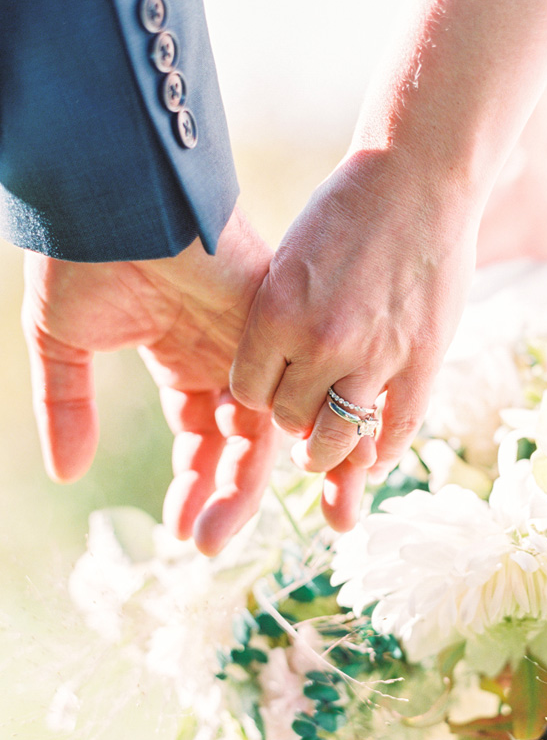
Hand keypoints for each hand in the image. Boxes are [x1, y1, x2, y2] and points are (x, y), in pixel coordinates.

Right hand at [21, 208, 279, 554]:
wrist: (106, 194)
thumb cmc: (81, 255)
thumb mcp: (64, 344)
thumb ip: (69, 408)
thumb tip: (66, 474)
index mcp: (185, 357)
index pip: (202, 435)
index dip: (193, 481)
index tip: (180, 528)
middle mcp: (228, 356)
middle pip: (239, 442)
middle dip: (224, 496)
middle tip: (206, 545)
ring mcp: (253, 343)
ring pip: (266, 428)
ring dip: (244, 484)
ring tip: (216, 534)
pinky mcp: (272, 326)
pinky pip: (290, 392)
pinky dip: (279, 440)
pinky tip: (257, 482)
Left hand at [230, 149, 478, 529]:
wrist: (417, 176)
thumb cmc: (349, 210)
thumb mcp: (291, 260)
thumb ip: (280, 319)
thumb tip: (276, 372)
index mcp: (276, 312)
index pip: (249, 392)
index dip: (260, 397)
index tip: (273, 391)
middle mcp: (321, 342)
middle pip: (290, 418)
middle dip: (294, 421)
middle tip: (304, 418)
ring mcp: (375, 356)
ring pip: (338, 437)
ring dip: (330, 451)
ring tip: (330, 449)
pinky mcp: (422, 361)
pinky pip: (397, 430)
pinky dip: (384, 451)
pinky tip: (377, 451)